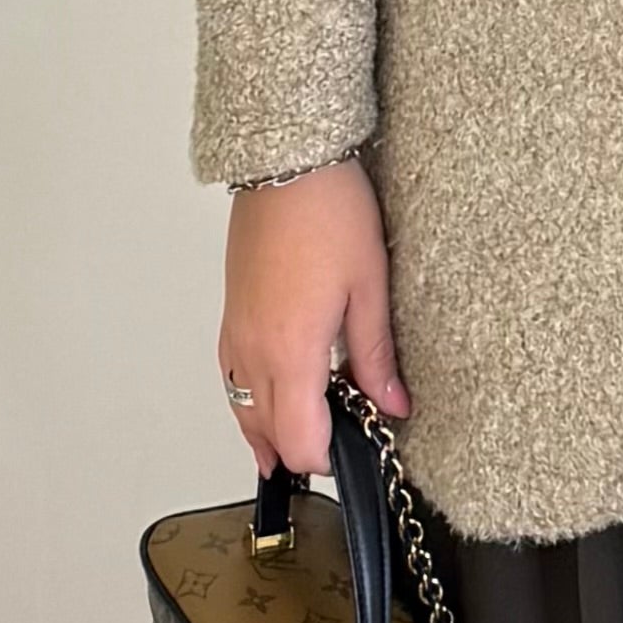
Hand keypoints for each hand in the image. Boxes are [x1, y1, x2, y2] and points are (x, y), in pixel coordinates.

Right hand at [217, 162, 408, 480]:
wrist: (287, 164)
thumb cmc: (327, 211)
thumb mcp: (370, 287)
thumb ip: (376, 356)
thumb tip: (391, 403)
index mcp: (290, 350)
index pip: (298, 439)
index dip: (326, 458)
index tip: (355, 450)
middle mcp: (252, 349)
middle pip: (265, 434)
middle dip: (301, 449)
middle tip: (339, 442)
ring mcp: (235, 333)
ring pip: (241, 410)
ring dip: (270, 430)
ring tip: (307, 432)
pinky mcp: (230, 315)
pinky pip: (232, 378)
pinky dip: (252, 400)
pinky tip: (275, 395)